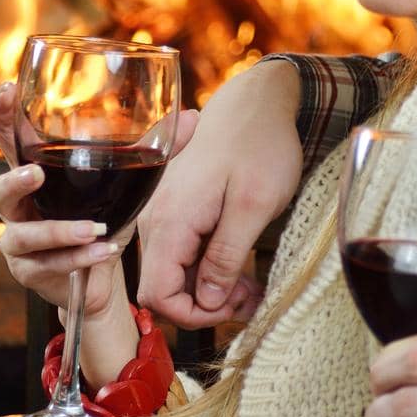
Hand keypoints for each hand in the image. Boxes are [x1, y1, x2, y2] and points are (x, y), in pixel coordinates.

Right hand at [0, 82, 193, 382]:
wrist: (105, 274)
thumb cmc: (109, 216)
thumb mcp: (133, 181)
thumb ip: (158, 149)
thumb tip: (193, 117)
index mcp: (38, 172)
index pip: (10, 139)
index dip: (1, 115)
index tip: (7, 90)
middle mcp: (21, 206)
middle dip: (13, 180)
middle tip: (36, 173)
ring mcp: (21, 241)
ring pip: (22, 235)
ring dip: (58, 230)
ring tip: (93, 228)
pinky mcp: (31, 272)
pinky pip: (49, 264)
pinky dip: (78, 257)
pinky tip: (103, 251)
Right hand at [136, 60, 303, 326]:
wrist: (254, 102)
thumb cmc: (259, 145)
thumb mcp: (254, 205)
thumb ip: (226, 255)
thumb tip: (209, 301)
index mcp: (171, 221)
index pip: (158, 294)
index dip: (194, 314)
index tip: (231, 307)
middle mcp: (157, 219)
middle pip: (164, 286)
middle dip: (207, 303)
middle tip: (251, 297)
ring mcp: (165, 213)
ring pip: (175, 271)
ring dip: (210, 286)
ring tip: (251, 284)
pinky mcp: (177, 208)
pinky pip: (183, 250)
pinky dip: (208, 264)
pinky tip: (239, 261)